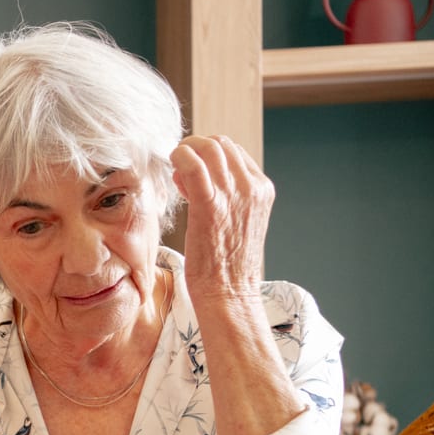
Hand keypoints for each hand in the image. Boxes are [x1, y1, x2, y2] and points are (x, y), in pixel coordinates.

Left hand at [172, 134, 273, 303]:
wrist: (229, 292)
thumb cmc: (224, 262)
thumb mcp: (235, 220)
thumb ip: (221, 194)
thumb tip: (188, 173)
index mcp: (262, 189)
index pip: (234, 151)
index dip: (208, 154)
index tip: (191, 171)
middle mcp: (252, 187)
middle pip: (221, 143)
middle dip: (195, 148)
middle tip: (179, 168)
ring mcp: (234, 194)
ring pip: (208, 147)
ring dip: (185, 151)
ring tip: (174, 171)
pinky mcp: (210, 205)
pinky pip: (193, 165)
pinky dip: (179, 157)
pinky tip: (171, 166)